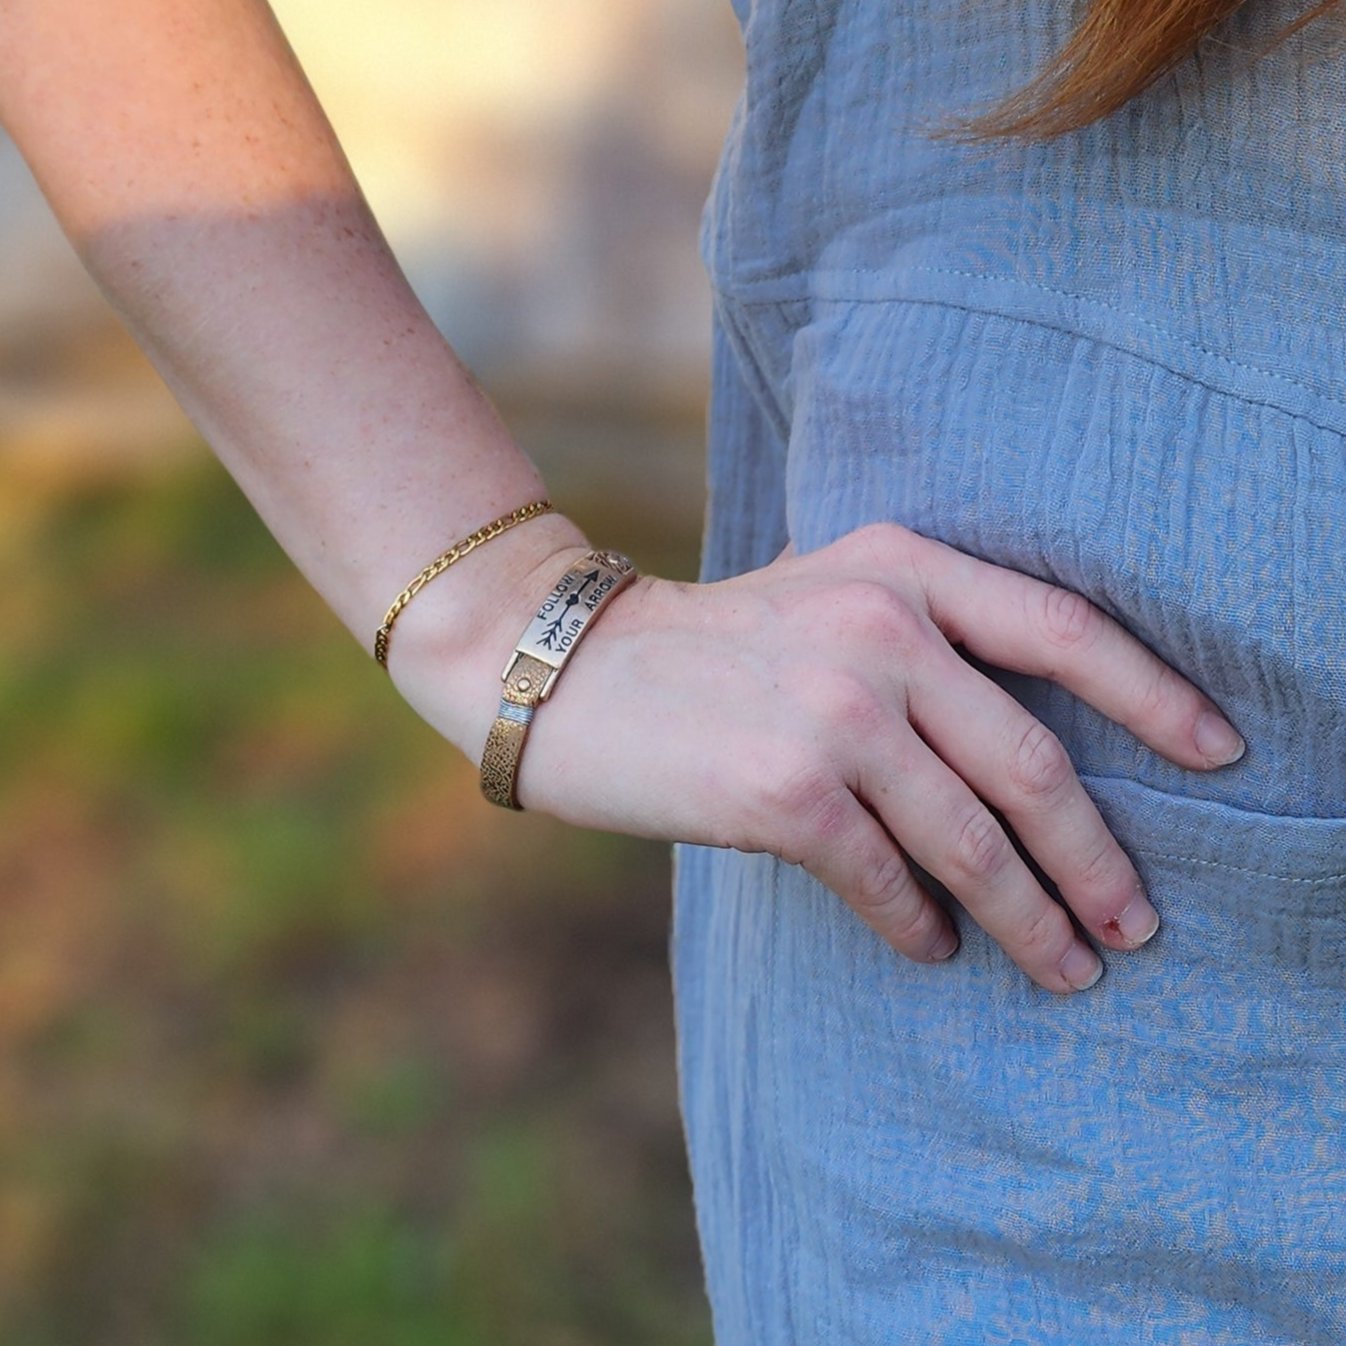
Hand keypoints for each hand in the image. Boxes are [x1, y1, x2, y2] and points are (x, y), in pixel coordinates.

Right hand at [402, 522, 1246, 993]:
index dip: (1155, 695)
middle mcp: (880, 628)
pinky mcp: (786, 791)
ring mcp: (835, 710)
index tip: (1219, 754)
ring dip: (1031, 917)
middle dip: (1098, 858)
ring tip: (1068, 968)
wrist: (570, 669)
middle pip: (1035, 763)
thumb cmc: (708, 646)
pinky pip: (888, 879)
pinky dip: (922, 925)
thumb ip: (923, 639)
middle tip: (1135, 922)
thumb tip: (1022, 766)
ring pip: (973, 839)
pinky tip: (935, 950)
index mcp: (902, 568)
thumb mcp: (822, 597)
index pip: (1064, 629)